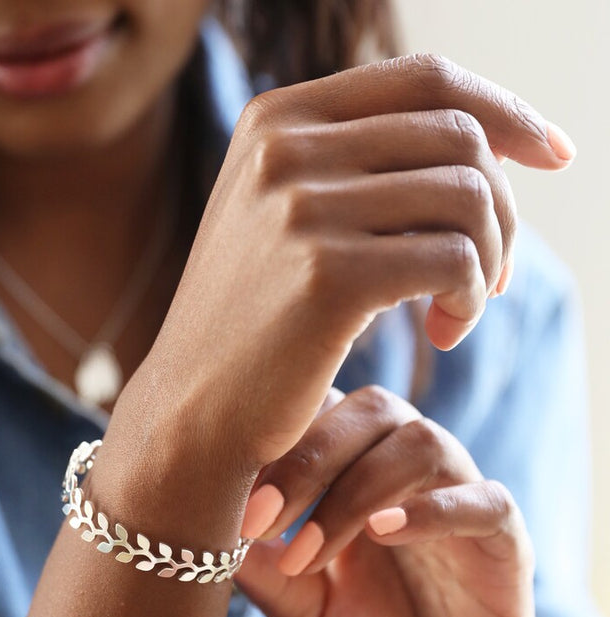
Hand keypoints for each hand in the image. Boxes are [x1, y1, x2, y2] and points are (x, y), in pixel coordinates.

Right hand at [97, 55, 570, 540]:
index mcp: (275, 120)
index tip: (550, 155)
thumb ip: (362, 164)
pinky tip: (445, 332)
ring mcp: (301, 207)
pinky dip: (471, 298)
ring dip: (490, 259)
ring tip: (460, 309)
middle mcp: (283, 148)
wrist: (193, 409)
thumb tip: (493, 138)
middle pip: (459, 137)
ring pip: (467, 196)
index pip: (425, 80)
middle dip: (502, 209)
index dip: (505, 109)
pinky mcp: (327, 275)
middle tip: (492, 275)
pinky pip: (454, 260)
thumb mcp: (288, 218)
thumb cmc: (254, 322)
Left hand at [234, 385, 535, 616]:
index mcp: (355, 465)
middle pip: (371, 409)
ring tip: (309, 553)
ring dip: (358, 491)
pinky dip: (432, 510)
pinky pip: (485, 501)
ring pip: (421, 442)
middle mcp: (407, 466)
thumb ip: (259, 565)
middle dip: (309, 459)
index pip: (321, 407)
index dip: (277, 438)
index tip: (232, 495)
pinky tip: (382, 534)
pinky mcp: (504, 540)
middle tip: (262, 519)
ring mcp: (459, 495)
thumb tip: (204, 520)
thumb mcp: (297, 608)